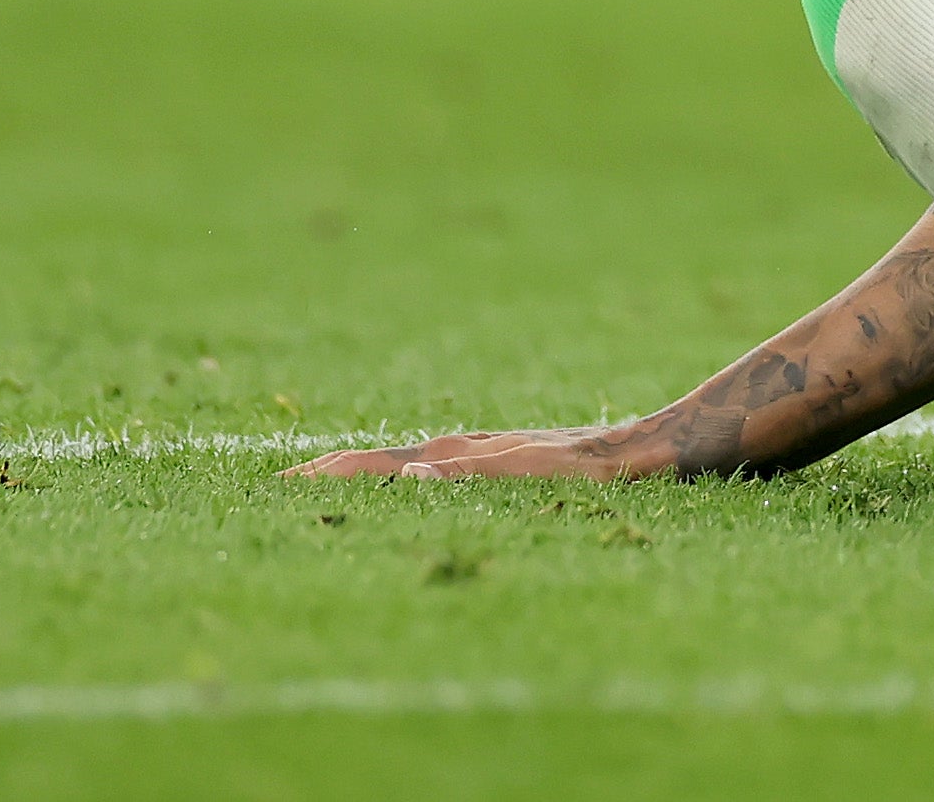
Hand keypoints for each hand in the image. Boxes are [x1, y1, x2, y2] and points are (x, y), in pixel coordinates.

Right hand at [286, 426, 654, 480]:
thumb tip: (412, 475)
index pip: (377, 468)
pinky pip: (442, 467)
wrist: (660, 444)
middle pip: (383, 462)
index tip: (273, 489)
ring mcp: (488, 452)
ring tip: (318, 485)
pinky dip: (405, 476)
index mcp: (463, 455)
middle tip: (273, 489)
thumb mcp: (544, 474)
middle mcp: (468, 449)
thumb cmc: (606, 466)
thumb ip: (477, 473)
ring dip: (362, 475)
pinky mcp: (511, 459)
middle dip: (329, 475)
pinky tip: (403, 484)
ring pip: (408, 462)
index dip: (327, 480)